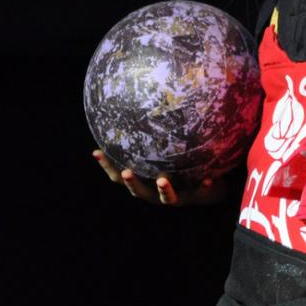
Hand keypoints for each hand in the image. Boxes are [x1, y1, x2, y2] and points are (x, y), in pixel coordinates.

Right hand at [92, 150, 226, 205]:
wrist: (209, 190)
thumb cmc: (179, 169)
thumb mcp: (162, 157)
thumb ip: (152, 142)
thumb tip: (138, 107)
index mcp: (145, 182)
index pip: (120, 177)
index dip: (107, 166)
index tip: (96, 151)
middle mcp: (156, 193)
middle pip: (139, 192)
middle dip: (132, 183)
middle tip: (126, 172)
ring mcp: (177, 197)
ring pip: (167, 197)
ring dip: (164, 189)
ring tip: (162, 180)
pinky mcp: (197, 196)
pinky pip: (201, 191)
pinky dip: (203, 186)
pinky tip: (208, 179)